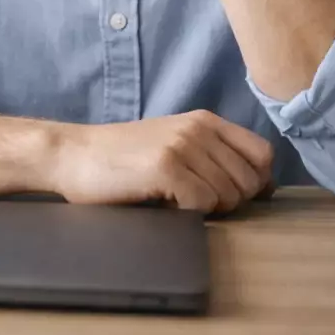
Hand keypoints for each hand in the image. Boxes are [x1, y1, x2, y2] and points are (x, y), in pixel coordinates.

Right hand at [49, 111, 274, 213]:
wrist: (72, 155)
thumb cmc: (122, 159)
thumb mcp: (173, 143)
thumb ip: (212, 154)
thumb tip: (261, 186)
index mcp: (205, 120)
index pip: (263, 154)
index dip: (257, 182)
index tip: (233, 197)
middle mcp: (199, 128)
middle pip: (249, 182)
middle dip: (230, 203)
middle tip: (195, 203)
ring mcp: (183, 146)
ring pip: (229, 196)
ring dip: (208, 210)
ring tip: (175, 200)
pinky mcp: (166, 167)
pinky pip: (204, 204)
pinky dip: (188, 213)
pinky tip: (163, 203)